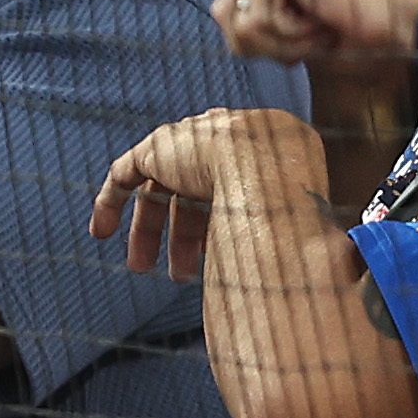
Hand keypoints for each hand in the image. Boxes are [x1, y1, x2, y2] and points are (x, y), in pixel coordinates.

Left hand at [92, 105, 327, 280]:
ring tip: (141, 267)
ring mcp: (192, 138)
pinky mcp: (158, 145)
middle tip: (175, 274)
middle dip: (182, 236)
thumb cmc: (290, 202)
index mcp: (268, 150)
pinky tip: (101, 231)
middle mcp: (228, 138)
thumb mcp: (294, 221)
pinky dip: (110, 201)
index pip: (231, 188)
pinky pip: (126, 171)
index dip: (215, 226)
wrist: (264, 166)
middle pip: (195, 190)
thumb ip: (285, 236)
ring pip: (161, 186)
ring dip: (149, 229)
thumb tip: (316, 278)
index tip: (208, 256)